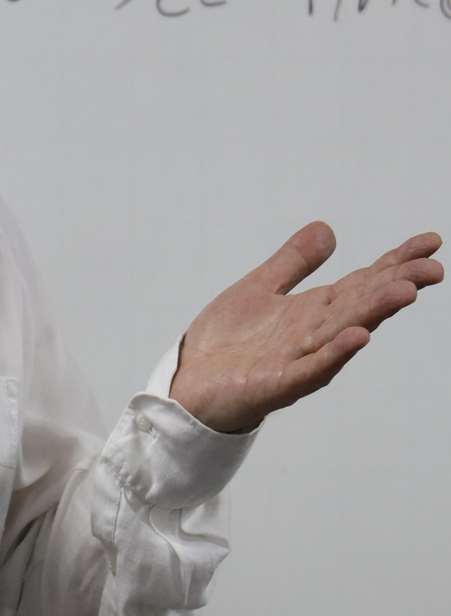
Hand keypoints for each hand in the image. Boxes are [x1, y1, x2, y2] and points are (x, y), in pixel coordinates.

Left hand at [169, 222, 442, 433]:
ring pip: (343, 333)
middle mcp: (314, 334)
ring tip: (405, 292)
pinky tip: (357, 337)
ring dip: (374, 313)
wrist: (188, 386)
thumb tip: (327, 229)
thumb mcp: (258, 289)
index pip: (363, 282)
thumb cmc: (225, 345)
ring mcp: (298, 360)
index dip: (395, 262)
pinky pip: (310, 369)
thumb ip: (293, 263)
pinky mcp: (276, 384)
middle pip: (362, 305)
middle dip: (397, 286)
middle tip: (434, 268)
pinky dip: (334, 354)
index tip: (431, 241)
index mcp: (313, 311)